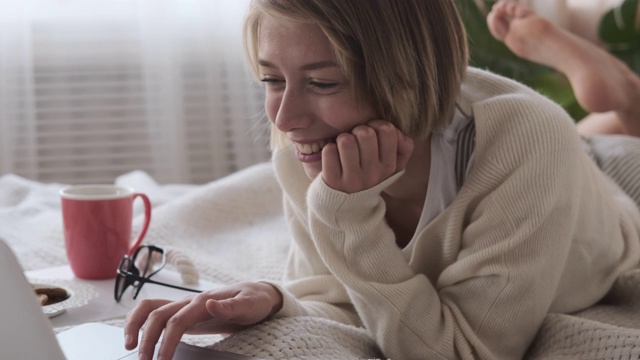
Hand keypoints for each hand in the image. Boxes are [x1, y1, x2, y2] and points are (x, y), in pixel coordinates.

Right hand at [124, 281, 281, 359]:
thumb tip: (210, 303)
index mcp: (203, 301)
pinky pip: (155, 310)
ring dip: (135, 325)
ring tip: (129, 346)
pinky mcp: (184, 311)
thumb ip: (231, 306)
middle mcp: (189, 301)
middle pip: (157, 316)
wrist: (257, 293)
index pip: (176, 322)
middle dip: (146, 339)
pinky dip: (140, 320)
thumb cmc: (254, 300)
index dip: (166, 342)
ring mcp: (184, 305)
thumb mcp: (250, 305)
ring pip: (150, 308)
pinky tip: (136, 335)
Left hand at [321, 120, 413, 192]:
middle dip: (357, 130)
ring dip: (341, 139)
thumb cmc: (368, 176)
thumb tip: (398, 132)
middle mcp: (372, 175)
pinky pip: (329, 152)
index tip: (370, 133)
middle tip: (354, 140)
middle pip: (365, 133)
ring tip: (342, 148)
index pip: (387, 130)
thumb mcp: (391, 166)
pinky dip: (328, 150)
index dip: (375, 125)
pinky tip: (332, 158)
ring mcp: (352, 180)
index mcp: (388, 167)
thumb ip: (403, 147)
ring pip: (346, 141)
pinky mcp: (332, 182)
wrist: (347, 208)